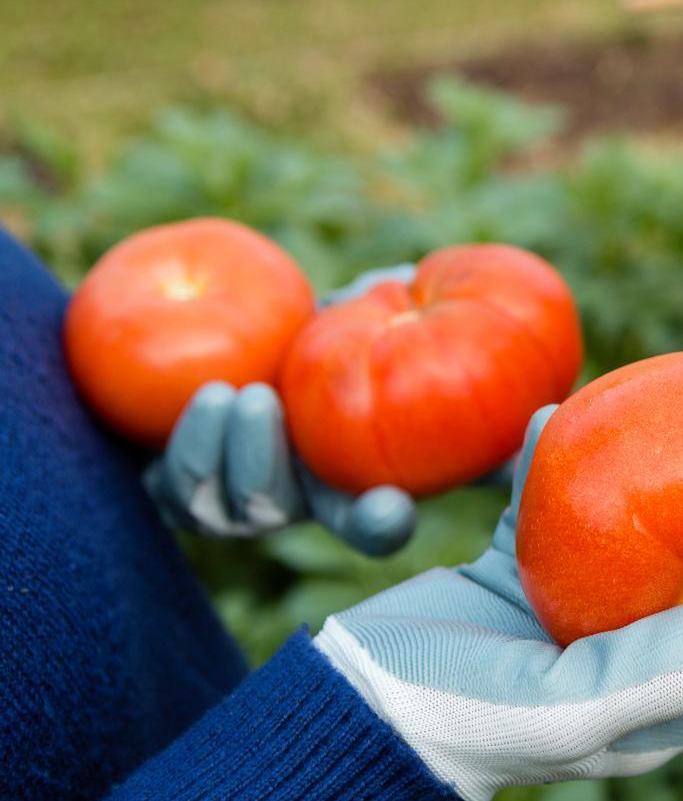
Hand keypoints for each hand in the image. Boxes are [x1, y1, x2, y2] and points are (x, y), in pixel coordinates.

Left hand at [143, 264, 424, 554]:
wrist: (230, 359)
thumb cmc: (315, 336)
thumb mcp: (352, 323)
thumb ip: (381, 313)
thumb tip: (402, 277)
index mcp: (345, 487)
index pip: (371, 523)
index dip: (381, 522)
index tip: (387, 504)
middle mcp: (286, 507)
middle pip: (270, 509)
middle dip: (259, 464)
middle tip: (259, 398)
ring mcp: (225, 505)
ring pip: (209, 507)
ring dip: (205, 456)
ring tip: (217, 395)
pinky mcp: (173, 489)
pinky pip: (161, 488)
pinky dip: (169, 448)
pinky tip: (176, 400)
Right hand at [314, 405, 682, 800]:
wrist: (350, 707)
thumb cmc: (468, 720)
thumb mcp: (577, 706)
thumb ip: (676, 664)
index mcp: (660, 705)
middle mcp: (626, 658)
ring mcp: (571, 615)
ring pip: (636, 536)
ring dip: (657, 480)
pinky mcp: (514, 578)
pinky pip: (552, 508)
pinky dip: (558, 464)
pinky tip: (562, 411)